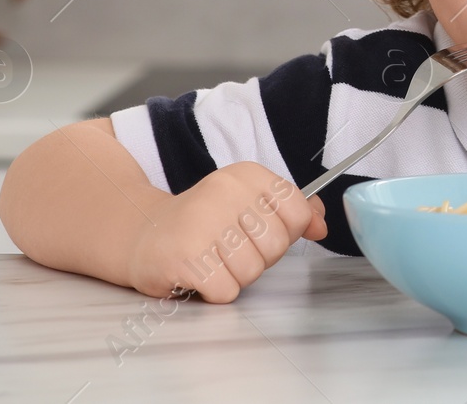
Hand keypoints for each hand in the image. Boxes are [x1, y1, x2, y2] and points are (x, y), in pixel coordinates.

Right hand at [127, 162, 327, 302]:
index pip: (297, 210)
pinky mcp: (184, 257)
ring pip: (252, 272)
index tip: (261, 230)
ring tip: (213, 260)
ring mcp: (202, 223)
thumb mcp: (249, 204)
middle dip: (260, 258)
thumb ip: (292, 211)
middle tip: (231, 249)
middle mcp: (224, 191)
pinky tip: (198, 274)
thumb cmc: (204, 223)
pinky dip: (215, 291)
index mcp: (246, 175)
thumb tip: (322, 226)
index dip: (286, 231)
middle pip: (277, 245)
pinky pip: (226, 291)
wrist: (144, 234)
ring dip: (235, 276)